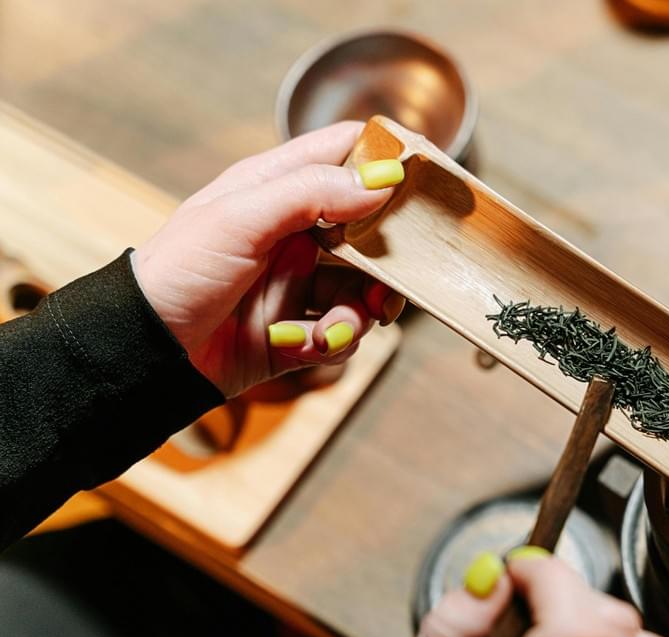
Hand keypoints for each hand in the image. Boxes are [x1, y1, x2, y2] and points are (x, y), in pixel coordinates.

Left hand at [133, 121, 406, 397]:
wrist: (147, 352)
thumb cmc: (177, 271)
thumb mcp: (240, 219)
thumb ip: (311, 193)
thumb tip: (382, 180)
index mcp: (277, 188)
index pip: (345, 154)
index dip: (385, 160)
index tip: (423, 179)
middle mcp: (295, 231)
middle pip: (372, 230)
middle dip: (388, 260)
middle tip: (395, 278)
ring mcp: (299, 281)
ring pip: (363, 289)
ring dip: (358, 311)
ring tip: (335, 327)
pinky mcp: (299, 328)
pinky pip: (343, 332)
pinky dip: (333, 341)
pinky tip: (301, 343)